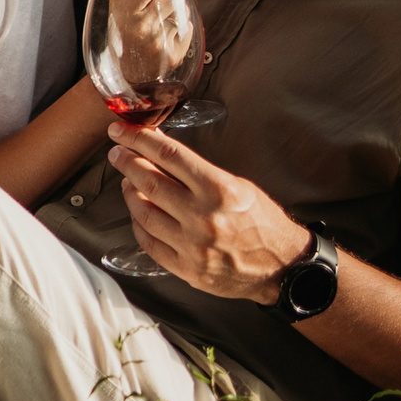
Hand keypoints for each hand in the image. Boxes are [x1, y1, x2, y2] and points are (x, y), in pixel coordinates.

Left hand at [103, 122, 308, 301]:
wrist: (283, 266)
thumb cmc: (262, 222)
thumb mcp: (237, 185)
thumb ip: (198, 171)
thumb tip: (161, 150)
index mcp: (220, 189)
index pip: (169, 156)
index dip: (139, 139)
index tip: (121, 131)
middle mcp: (204, 217)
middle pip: (149, 183)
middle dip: (127, 162)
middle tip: (117, 153)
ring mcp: (193, 246)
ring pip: (144, 214)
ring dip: (130, 193)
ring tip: (128, 181)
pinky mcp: (187, 269)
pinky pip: (150, 244)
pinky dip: (138, 225)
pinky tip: (138, 213)